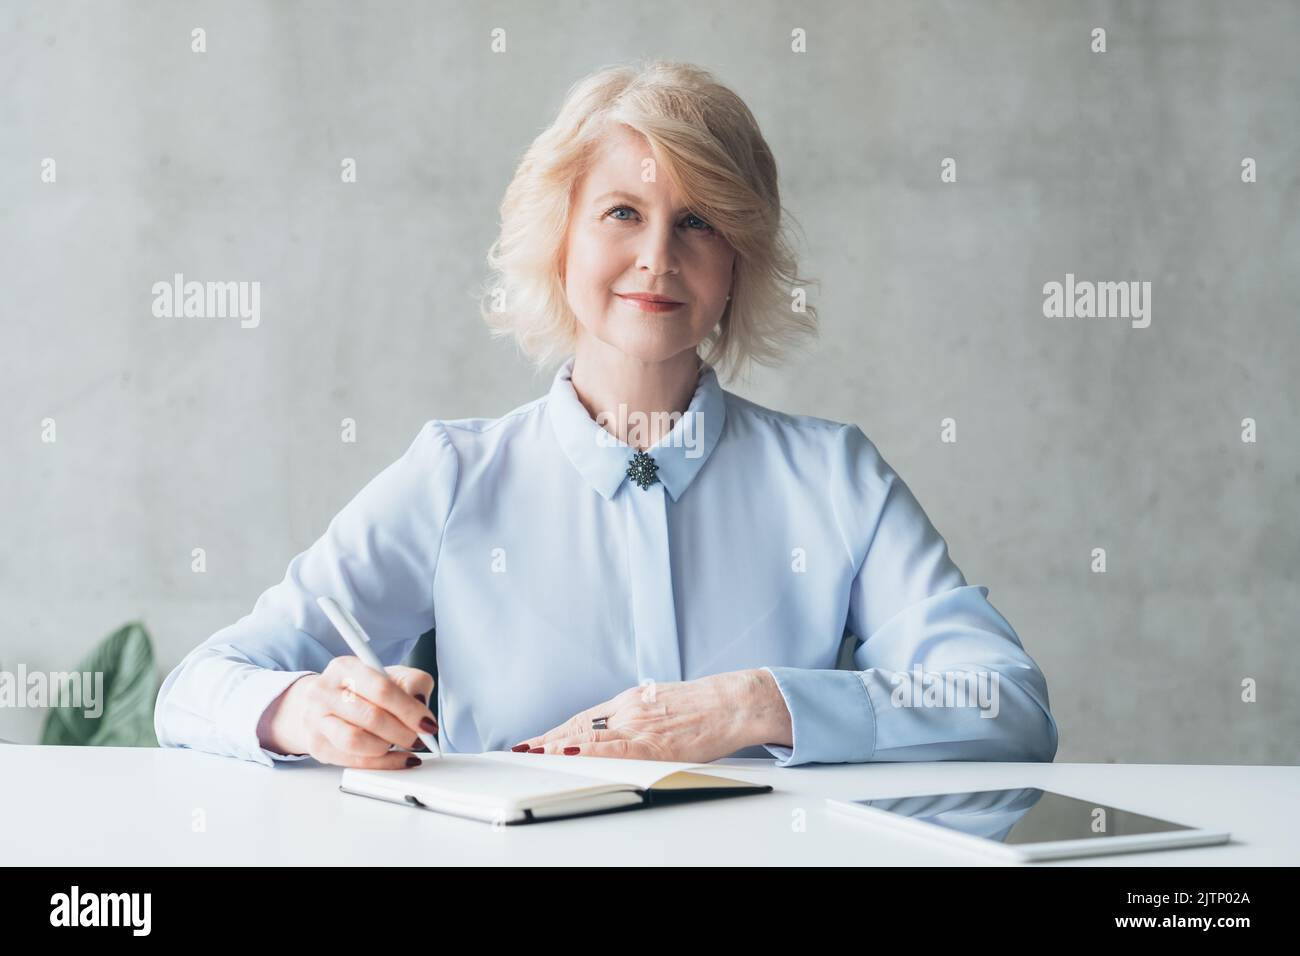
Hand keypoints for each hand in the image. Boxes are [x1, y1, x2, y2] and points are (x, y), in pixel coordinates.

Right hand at [257, 657, 437, 769]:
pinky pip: (353, 761)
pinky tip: (398, 758)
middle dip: (402, 732)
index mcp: (345, 668)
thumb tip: (421, 705)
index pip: (381, 689)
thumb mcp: (390, 675)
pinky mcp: (318, 747)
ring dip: (387, 747)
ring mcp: (316, 721)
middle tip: (419, 738)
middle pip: (370, 717)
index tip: (427, 723)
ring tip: (401, 744)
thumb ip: (413, 682)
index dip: (409, 709)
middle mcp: (324, 692)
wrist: (323, 703)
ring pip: (356, 741)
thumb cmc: (361, 689)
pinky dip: (383, 764)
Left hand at [511, 671, 775, 763]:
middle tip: (522, 750)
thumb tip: (622, 729)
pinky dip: (591, 750)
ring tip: (534, 753)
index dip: (557, 731)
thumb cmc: (705, 705)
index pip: (585, 717)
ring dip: (559, 746)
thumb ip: (640, 714)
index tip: (535, 742)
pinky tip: (572, 752)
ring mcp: (641, 725)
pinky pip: (617, 748)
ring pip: (592, 736)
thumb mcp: (664, 702)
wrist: (734, 702)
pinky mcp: (656, 742)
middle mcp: (630, 710)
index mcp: (632, 700)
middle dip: (549, 741)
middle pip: (580, 726)